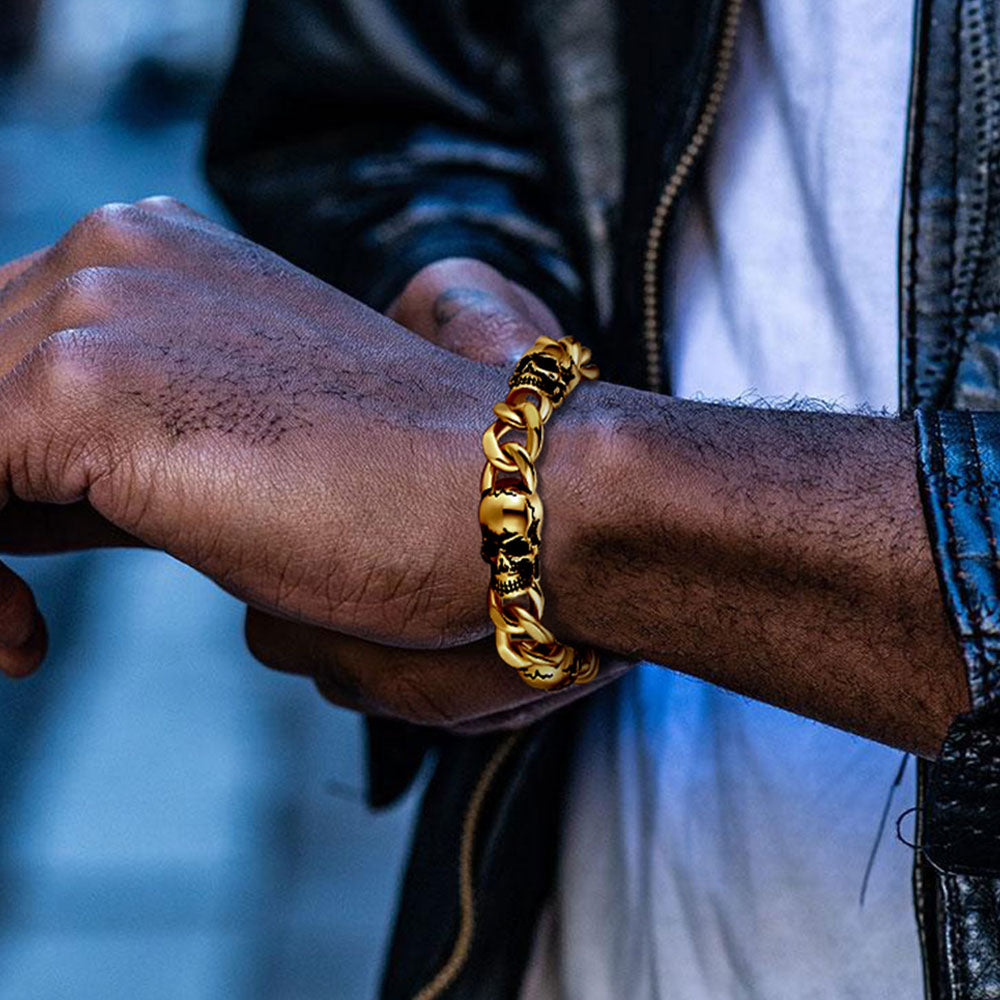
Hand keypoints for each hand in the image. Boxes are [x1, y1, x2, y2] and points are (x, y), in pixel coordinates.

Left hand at [0, 205, 598, 678]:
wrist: (514, 496)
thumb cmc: (402, 501)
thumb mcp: (228, 450)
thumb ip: (113, 448)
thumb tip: (20, 497)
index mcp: (150, 254)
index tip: (24, 575)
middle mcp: (115, 250)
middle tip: (14, 621)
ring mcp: (97, 305)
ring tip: (18, 634)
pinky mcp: (83, 387)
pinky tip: (26, 642)